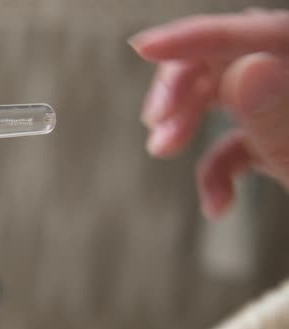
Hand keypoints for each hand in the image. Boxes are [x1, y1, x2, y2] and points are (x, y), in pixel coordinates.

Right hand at [130, 9, 288, 218]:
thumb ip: (284, 119)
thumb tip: (246, 69)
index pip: (260, 33)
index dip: (199, 37)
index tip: (143, 47)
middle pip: (232, 58)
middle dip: (185, 89)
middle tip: (155, 124)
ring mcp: (287, 112)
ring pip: (225, 94)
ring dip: (187, 123)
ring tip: (161, 151)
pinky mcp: (278, 142)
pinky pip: (236, 142)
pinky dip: (214, 171)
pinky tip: (216, 205)